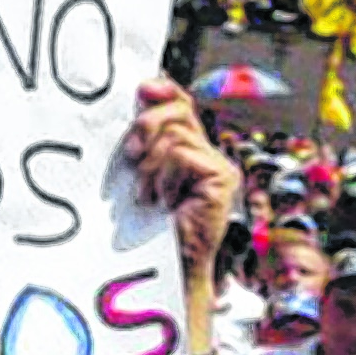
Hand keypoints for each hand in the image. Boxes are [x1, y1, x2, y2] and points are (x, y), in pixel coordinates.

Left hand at [123, 79, 237, 285]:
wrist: (165, 266)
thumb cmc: (145, 225)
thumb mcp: (137, 173)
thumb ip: (142, 140)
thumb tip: (141, 95)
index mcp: (188, 150)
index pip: (181, 105)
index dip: (165, 91)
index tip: (143, 89)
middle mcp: (209, 154)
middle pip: (178, 112)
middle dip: (146, 127)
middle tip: (132, 157)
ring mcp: (220, 166)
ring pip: (175, 136)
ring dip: (151, 167)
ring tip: (150, 195)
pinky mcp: (222, 179)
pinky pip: (183, 156)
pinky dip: (165, 178)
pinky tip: (165, 202)